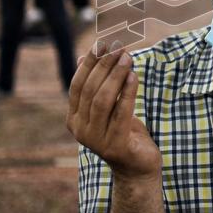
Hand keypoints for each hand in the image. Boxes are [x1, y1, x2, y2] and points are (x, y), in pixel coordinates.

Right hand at [67, 43, 161, 180]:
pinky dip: (127, 93)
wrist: (138, 168)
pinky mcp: (115, 146)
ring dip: (115, 76)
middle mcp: (80, 130)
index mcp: (74, 120)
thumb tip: (81, 57)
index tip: (101, 44)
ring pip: (103, 101)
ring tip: (127, 58)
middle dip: (104, 66)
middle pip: (90, 90)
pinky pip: (121, 113)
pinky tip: (134, 76)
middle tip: (119, 47)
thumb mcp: (109, 108)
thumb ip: (96, 86)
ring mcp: (96, 140)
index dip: (89, 64)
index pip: (77, 85)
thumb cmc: (124, 133)